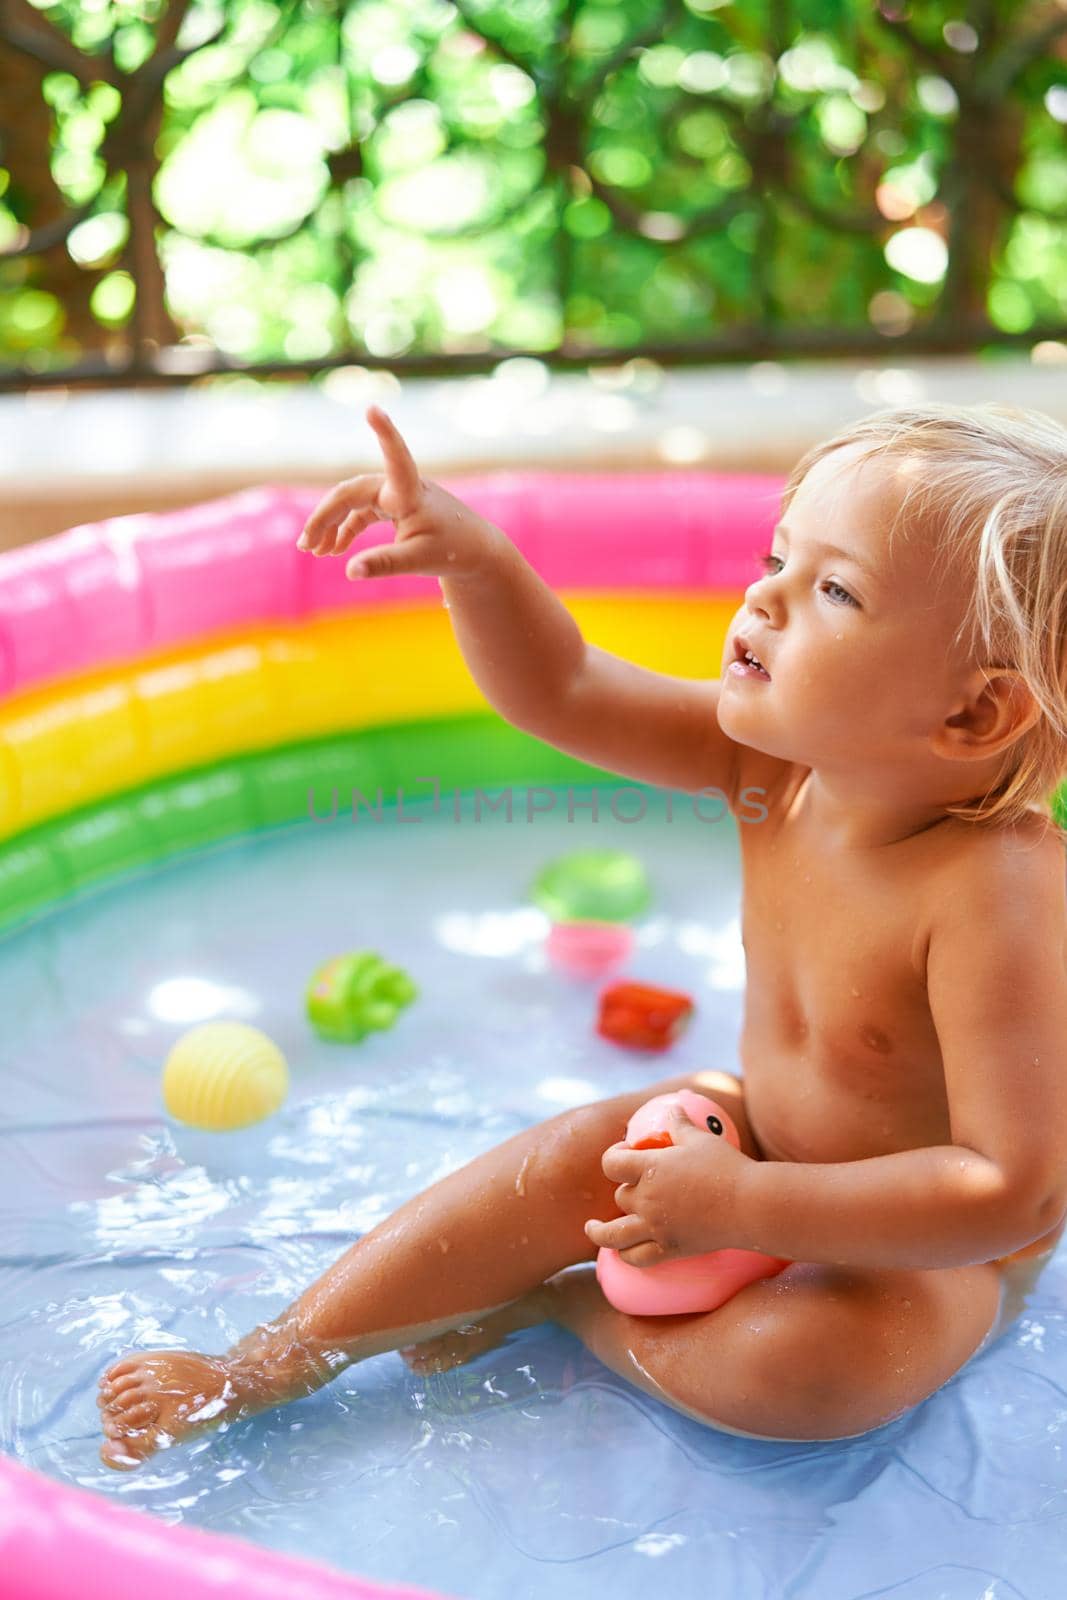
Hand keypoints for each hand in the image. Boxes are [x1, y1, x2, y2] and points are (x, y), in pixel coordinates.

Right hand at [297, 406, 498, 580]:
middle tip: (306, 546)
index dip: (384, 433)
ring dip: (330, 524)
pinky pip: (359, 512)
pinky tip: (333, 549)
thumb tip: (350, 572)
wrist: (473, 551)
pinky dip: (345, 529)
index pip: (395, 456)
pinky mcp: (391, 505)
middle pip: (350, 492)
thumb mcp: (418, 560)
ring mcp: (392, 494)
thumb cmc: (452, 551)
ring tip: (314, 551)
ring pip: (350, 502)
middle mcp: (398, 486)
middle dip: (324, 516)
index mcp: (409, 492)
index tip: (373, 408)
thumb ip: (383, 564)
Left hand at [583, 1102, 751, 1266]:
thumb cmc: (725, 1167)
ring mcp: (656, 1227)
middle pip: (619, 1196)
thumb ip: (679, 1122)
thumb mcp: (699, 1137)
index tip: (623, 1155)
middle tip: (635, 1186)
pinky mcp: (670, 1249)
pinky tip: (620, 1252)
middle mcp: (647, 1199)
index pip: (611, 1163)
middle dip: (624, 1190)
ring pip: (613, 1235)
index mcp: (650, 1168)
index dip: (613, 1157)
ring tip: (592, 1228)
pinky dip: (624, 1256)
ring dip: (599, 1232)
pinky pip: (636, 1258)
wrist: (749, 1204)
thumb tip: (671, 1106)